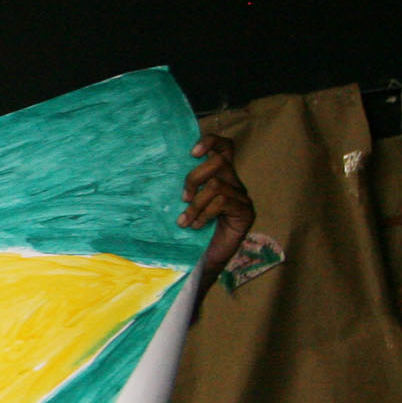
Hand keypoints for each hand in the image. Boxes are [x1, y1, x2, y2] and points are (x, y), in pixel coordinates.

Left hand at [181, 133, 254, 273]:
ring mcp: (242, 197)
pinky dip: (204, 213)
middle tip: (182, 197)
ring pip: (217, 185)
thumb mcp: (183, 204)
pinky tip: (196, 226)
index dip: (211, 142)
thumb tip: (156, 170)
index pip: (225, 147)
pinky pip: (223, 202)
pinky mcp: (245, 213)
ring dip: (195, 204)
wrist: (202, 260)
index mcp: (220, 176)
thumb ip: (183, 187)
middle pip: (219, 162)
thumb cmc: (189, 231)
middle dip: (194, 177)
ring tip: (184, 221)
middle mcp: (234, 183)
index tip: (192, 152)